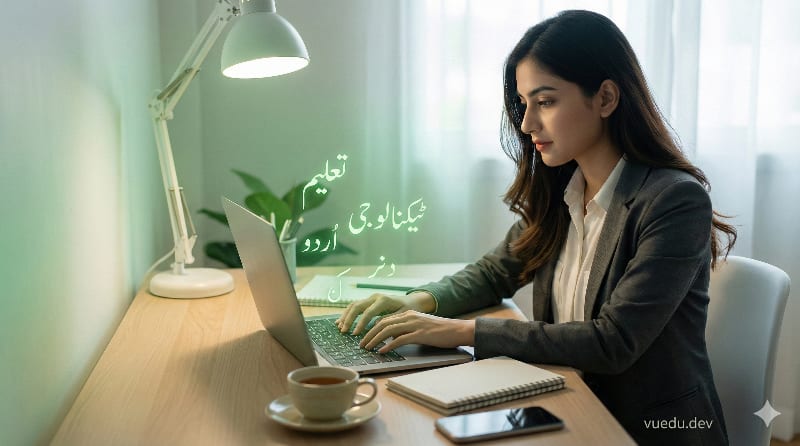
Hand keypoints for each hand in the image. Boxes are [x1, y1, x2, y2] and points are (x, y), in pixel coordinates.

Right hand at [336, 291, 434, 334]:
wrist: (413, 301)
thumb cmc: (409, 310)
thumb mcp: (403, 316)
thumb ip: (389, 320)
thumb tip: (375, 325)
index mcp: (383, 300)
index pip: (368, 312)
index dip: (360, 323)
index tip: (355, 334)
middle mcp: (375, 297)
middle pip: (357, 306)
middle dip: (349, 319)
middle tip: (343, 331)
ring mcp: (371, 298)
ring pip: (354, 305)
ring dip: (346, 316)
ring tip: (340, 327)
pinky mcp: (369, 301)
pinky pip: (356, 306)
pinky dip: (348, 313)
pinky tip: (342, 321)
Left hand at [359, 310, 474, 352]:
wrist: (458, 330)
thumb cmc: (440, 331)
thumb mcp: (420, 327)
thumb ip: (406, 331)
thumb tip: (392, 339)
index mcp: (408, 314)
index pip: (385, 319)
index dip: (372, 328)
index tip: (364, 338)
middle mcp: (409, 316)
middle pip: (383, 323)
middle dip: (369, 334)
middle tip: (361, 344)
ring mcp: (414, 324)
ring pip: (388, 330)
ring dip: (375, 339)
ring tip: (368, 348)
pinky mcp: (420, 334)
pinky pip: (400, 339)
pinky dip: (389, 345)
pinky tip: (383, 351)